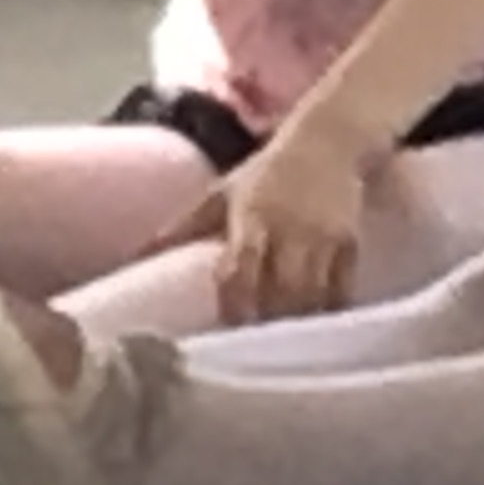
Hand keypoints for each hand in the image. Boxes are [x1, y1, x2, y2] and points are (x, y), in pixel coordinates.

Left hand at [163, 122, 375, 323]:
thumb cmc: (268, 171)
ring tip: (285, 340)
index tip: (229, 326)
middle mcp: (289, 229)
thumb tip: (133, 257)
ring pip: (312, 295)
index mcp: (251, 217)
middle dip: (267, 321)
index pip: (239, 272)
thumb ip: (183, 227)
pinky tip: (316, 321)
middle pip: (279, 291)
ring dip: (297, 320)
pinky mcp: (349, 241)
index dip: (234, 306)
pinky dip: (329, 308)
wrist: (328, 140)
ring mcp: (322, 237)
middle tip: (257, 344)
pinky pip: (342, 287)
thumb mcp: (222, 192)